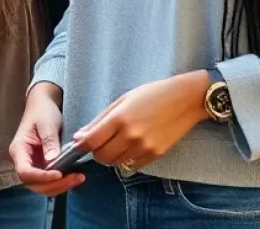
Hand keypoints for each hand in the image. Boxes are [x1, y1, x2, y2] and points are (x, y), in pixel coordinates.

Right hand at [9, 82, 84, 196]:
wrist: (44, 103)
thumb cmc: (42, 110)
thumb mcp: (47, 123)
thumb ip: (49, 142)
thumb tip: (52, 162)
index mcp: (19, 149)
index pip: (25, 172)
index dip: (41, 177)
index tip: (60, 174)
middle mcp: (23, 160)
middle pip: (34, 183)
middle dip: (54, 185)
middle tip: (75, 177)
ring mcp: (32, 164)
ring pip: (42, 186)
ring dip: (60, 186)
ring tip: (78, 177)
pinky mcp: (42, 166)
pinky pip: (50, 181)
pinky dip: (62, 183)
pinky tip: (75, 176)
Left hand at [73, 71, 208, 169]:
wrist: (183, 100)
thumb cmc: (150, 95)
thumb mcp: (121, 100)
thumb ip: (100, 119)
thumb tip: (81, 135)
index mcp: (119, 118)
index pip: (92, 141)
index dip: (80, 145)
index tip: (77, 144)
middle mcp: (131, 136)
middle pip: (102, 156)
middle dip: (95, 152)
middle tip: (98, 142)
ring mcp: (145, 147)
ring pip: (117, 163)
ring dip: (111, 156)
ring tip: (115, 142)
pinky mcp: (157, 155)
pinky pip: (133, 166)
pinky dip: (126, 160)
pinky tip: (129, 147)